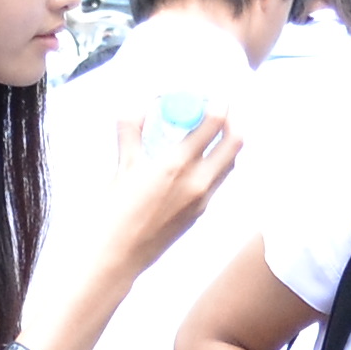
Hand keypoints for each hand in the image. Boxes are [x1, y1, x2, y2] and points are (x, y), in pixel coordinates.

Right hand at [104, 113, 240, 264]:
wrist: (117, 256)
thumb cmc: (114, 213)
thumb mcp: (122, 166)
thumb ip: (131, 130)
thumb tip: (135, 106)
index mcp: (178, 165)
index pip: (213, 123)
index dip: (218, 103)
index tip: (213, 93)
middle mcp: (198, 182)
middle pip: (235, 142)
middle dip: (233, 119)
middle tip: (222, 108)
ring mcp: (203, 200)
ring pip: (230, 163)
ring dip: (227, 142)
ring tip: (213, 130)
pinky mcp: (200, 213)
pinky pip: (217, 181)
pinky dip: (216, 162)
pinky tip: (199, 158)